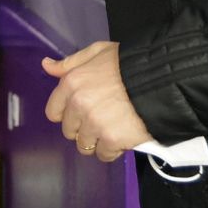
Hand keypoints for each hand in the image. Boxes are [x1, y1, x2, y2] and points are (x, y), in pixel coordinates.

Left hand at [43, 41, 153, 162]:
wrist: (161, 79)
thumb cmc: (129, 63)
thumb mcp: (98, 52)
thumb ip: (71, 62)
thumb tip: (46, 66)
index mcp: (72, 83)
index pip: (54, 112)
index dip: (67, 114)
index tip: (80, 112)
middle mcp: (79, 105)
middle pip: (70, 131)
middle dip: (83, 128)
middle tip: (101, 120)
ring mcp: (95, 124)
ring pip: (85, 145)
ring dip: (97, 141)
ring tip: (112, 130)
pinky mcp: (112, 140)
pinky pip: (104, 154)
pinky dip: (112, 150)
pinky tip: (122, 138)